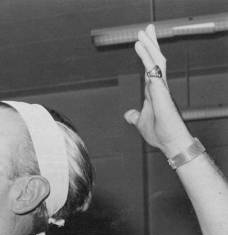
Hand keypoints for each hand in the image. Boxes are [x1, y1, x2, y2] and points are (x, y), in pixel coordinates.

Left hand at [123, 24, 193, 157]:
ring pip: (156, 60)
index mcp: (154, 91)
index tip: (142, 42)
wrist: (169, 142)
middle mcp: (159, 86)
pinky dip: (146, 56)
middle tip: (146, 28)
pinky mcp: (161, 91)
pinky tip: (139, 46)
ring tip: (142, 32)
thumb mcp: (141, 123)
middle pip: (155, 60)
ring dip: (149, 45)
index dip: (147, 55)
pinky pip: (153, 69)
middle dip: (151, 44)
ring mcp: (161, 87)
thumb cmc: (159, 133)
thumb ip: (135, 116)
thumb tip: (129, 114)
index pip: (150, 68)